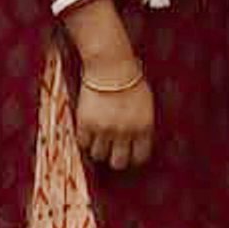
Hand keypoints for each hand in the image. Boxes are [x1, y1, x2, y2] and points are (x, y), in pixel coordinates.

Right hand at [70, 48, 157, 171]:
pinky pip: (83, 143)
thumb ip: (142, 124)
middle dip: (115, 159)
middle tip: (111, 151)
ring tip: (97, 140)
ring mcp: (105, 129)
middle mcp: (125, 132)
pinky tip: (86, 132)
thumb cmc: (130, 79)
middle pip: (118, 162)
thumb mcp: (145, 104)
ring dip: (98, 149)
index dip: (132, 158)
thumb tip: (136, 141)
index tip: (127, 154)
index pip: (140, 157)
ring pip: (98, 155)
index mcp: (144, 127)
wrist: (110, 65)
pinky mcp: (86, 123)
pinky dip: (84, 140)